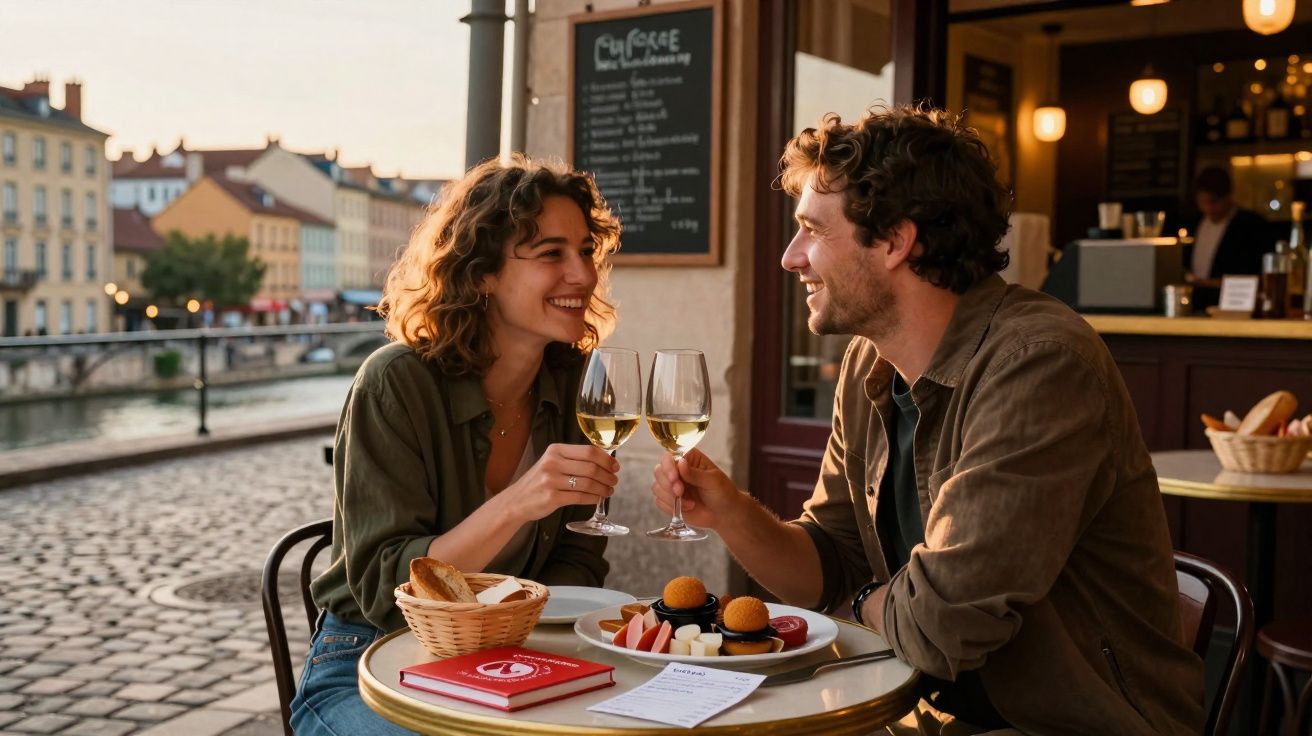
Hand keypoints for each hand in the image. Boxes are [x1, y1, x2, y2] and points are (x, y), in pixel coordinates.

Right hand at [501, 443, 618, 522]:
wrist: (516, 501)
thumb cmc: (539, 481)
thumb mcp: (552, 462)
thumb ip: (573, 459)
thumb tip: (604, 461)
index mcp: (555, 450)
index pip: (588, 451)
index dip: (606, 459)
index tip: (615, 466)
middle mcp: (552, 462)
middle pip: (591, 467)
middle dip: (607, 475)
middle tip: (614, 481)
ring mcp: (551, 480)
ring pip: (587, 483)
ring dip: (602, 488)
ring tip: (608, 491)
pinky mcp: (552, 498)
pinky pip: (580, 497)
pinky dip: (593, 498)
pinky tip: (597, 499)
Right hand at [650, 448, 740, 529]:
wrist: (725, 514)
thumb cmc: (722, 492)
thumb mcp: (712, 481)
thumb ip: (695, 473)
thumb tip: (680, 463)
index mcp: (689, 458)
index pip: (669, 457)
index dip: (668, 467)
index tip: (675, 478)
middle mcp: (677, 470)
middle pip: (659, 471)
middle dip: (668, 484)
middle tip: (680, 493)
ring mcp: (672, 485)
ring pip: (656, 487)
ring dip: (670, 497)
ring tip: (689, 503)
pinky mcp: (669, 500)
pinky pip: (658, 501)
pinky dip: (670, 507)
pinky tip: (687, 508)